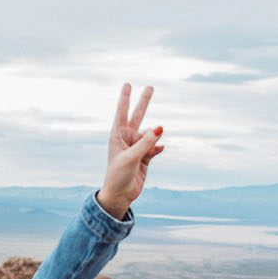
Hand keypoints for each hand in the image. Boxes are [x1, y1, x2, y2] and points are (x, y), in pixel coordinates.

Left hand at [97, 84, 162, 219]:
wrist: (120, 194)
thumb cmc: (118, 175)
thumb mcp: (131, 158)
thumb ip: (145, 143)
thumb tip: (160, 128)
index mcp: (117, 136)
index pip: (122, 112)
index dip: (125, 98)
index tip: (128, 84)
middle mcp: (127, 139)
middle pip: (138, 116)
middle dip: (144, 102)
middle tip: (150, 87)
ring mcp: (136, 147)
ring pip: (150, 135)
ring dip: (152, 140)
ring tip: (144, 155)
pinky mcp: (144, 157)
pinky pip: (154, 147)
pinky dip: (157, 148)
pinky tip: (160, 148)